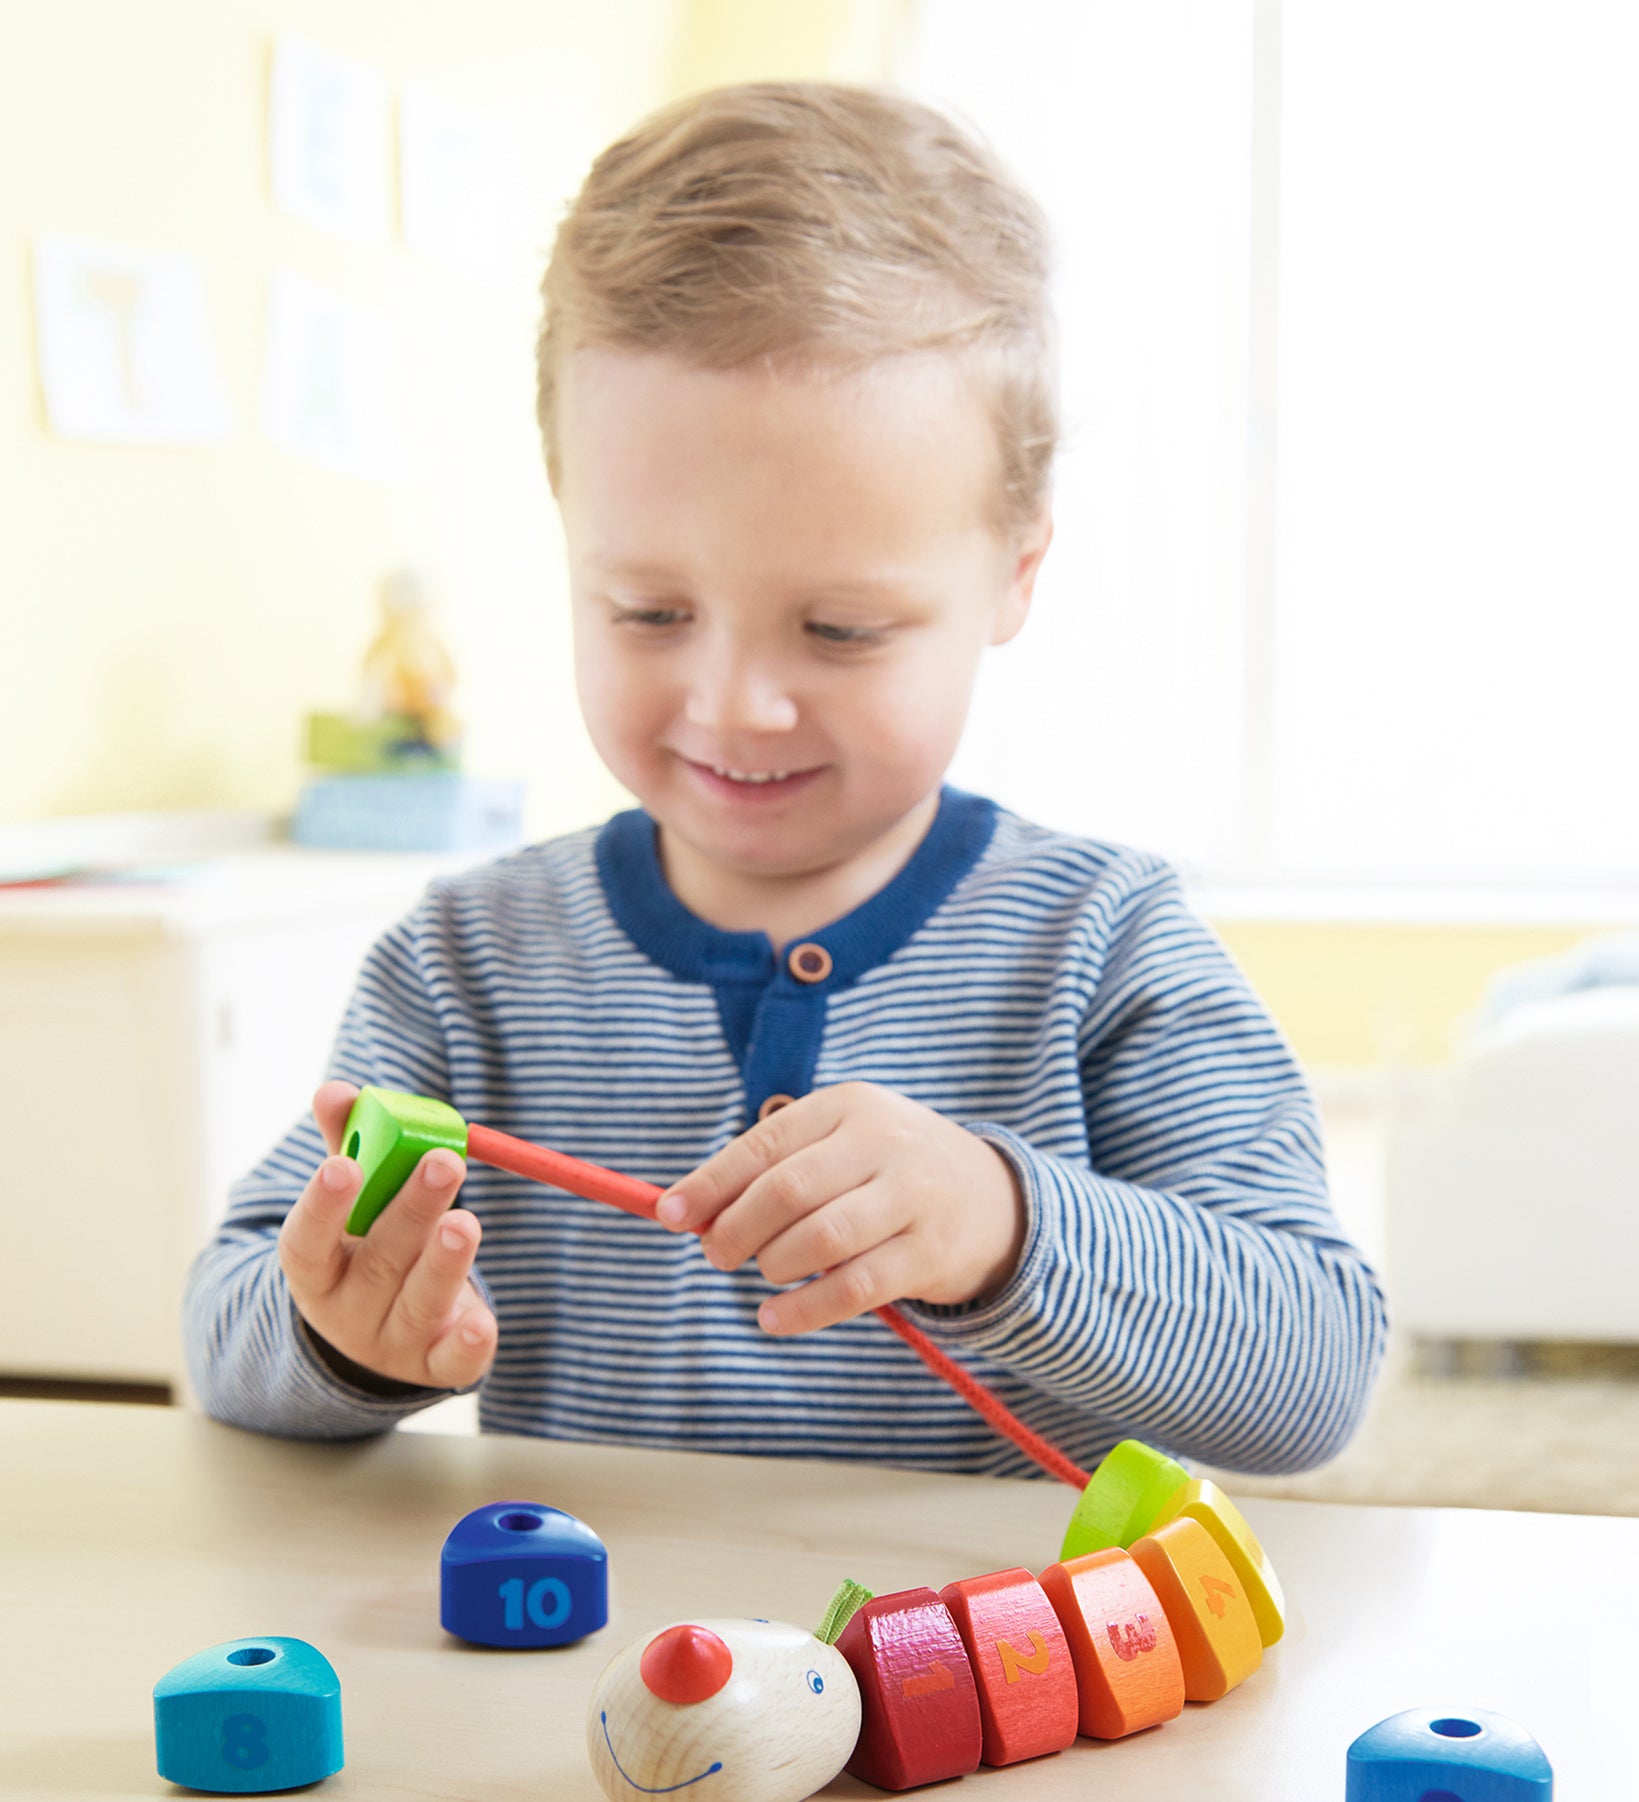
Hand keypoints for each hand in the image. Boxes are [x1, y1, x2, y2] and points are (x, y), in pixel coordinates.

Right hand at [277, 1081, 497, 1388]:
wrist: (376, 1333)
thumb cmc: (367, 1242)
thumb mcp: (350, 1199)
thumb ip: (347, 1142)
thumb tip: (334, 1090)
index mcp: (317, 1267)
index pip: (306, 1242)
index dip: (322, 1206)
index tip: (344, 1165)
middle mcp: (348, 1309)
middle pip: (379, 1261)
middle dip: (412, 1210)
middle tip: (443, 1162)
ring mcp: (391, 1341)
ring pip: (418, 1302)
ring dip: (444, 1262)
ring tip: (467, 1222)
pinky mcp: (435, 1364)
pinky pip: (451, 1360)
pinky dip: (466, 1341)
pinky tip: (481, 1321)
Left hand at [654, 1082, 1026, 1335]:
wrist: (995, 1200)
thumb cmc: (889, 1171)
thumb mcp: (842, 1145)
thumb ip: (774, 1169)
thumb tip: (688, 1210)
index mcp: (850, 1105)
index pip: (766, 1143)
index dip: (711, 1181)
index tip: (668, 1213)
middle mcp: (884, 1143)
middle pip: (788, 1189)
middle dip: (736, 1228)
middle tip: (715, 1253)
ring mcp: (912, 1197)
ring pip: (820, 1238)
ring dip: (773, 1265)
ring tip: (763, 1276)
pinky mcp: (930, 1253)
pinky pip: (854, 1288)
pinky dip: (805, 1310)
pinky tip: (775, 1319)